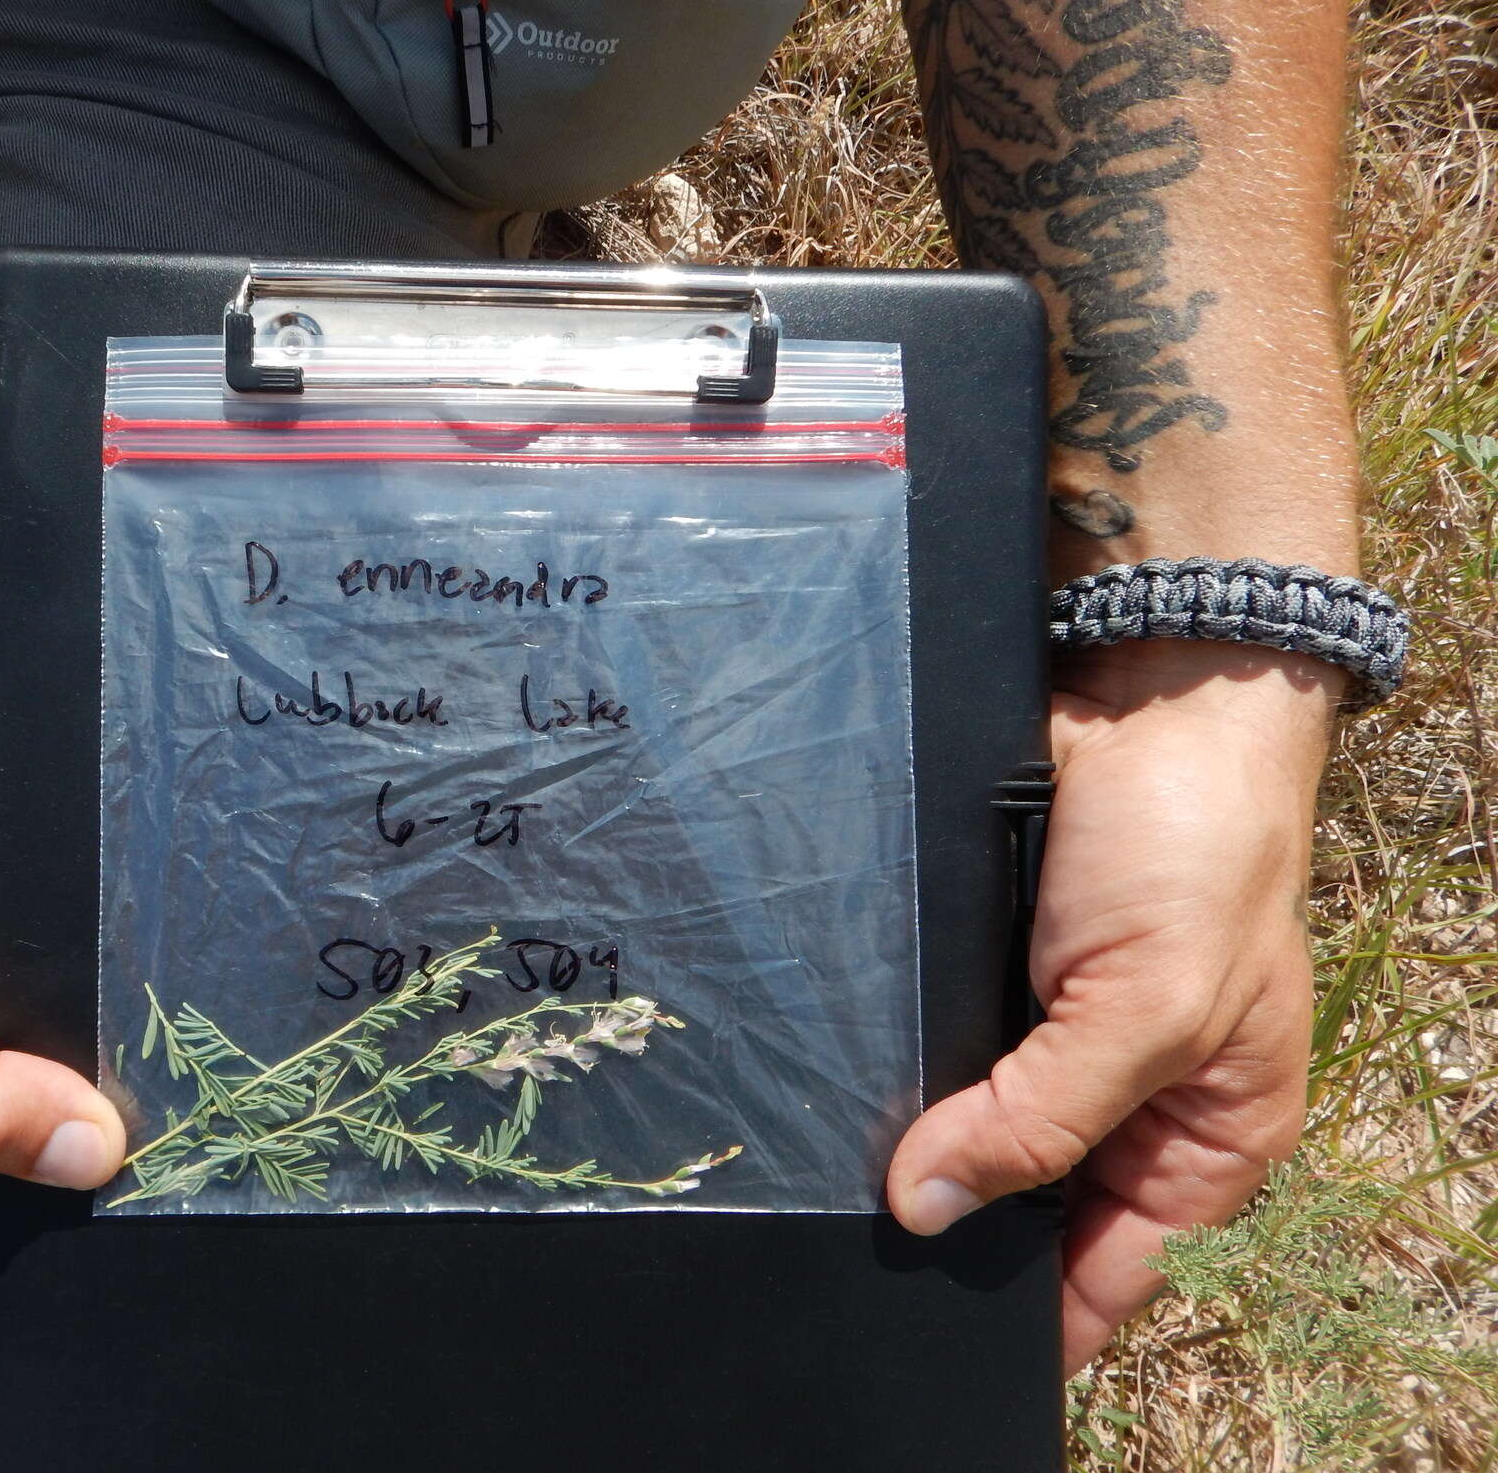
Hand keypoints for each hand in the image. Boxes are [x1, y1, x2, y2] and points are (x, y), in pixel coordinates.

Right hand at [0, 708, 126, 1311]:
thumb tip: (81, 1157)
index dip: (7, 1277)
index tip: (105, 1247)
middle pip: (8, 1169)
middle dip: (76, 1160)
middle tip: (169, 1144)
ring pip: (50, 1080)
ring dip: (100, 1069)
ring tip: (171, 1061)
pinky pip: (59, 991)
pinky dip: (95, 986)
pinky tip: (148, 983)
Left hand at [885, 642, 1337, 1372]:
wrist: (1151, 701)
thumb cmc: (1193, 851)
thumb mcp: (1144, 1007)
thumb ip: (1040, 1117)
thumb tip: (927, 1207)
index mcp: (1205, 1137)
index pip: (1114, 1268)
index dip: (1038, 1313)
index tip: (933, 1336)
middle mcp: (1129, 1101)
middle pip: (1032, 1208)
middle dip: (958, 1223)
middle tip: (859, 1243)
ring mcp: (1056, 1040)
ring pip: (973, 1133)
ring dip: (917, 1146)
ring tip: (831, 1178)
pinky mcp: (994, 979)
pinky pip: (939, 1053)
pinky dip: (896, 1072)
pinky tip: (832, 1093)